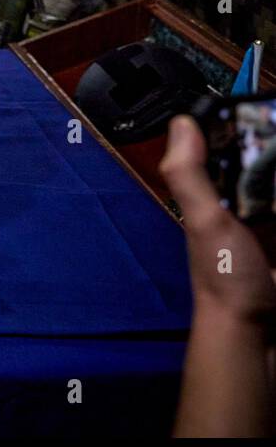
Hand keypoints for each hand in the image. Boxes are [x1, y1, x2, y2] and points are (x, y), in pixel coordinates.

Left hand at [161, 116, 275, 325]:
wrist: (252, 334)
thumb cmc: (223, 278)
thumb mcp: (206, 219)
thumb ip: (189, 174)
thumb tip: (180, 123)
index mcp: (214, 198)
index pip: (226, 150)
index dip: (244, 130)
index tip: (266, 111)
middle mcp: (238, 211)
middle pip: (260, 170)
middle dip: (269, 153)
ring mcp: (264, 231)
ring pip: (270, 191)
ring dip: (275, 179)